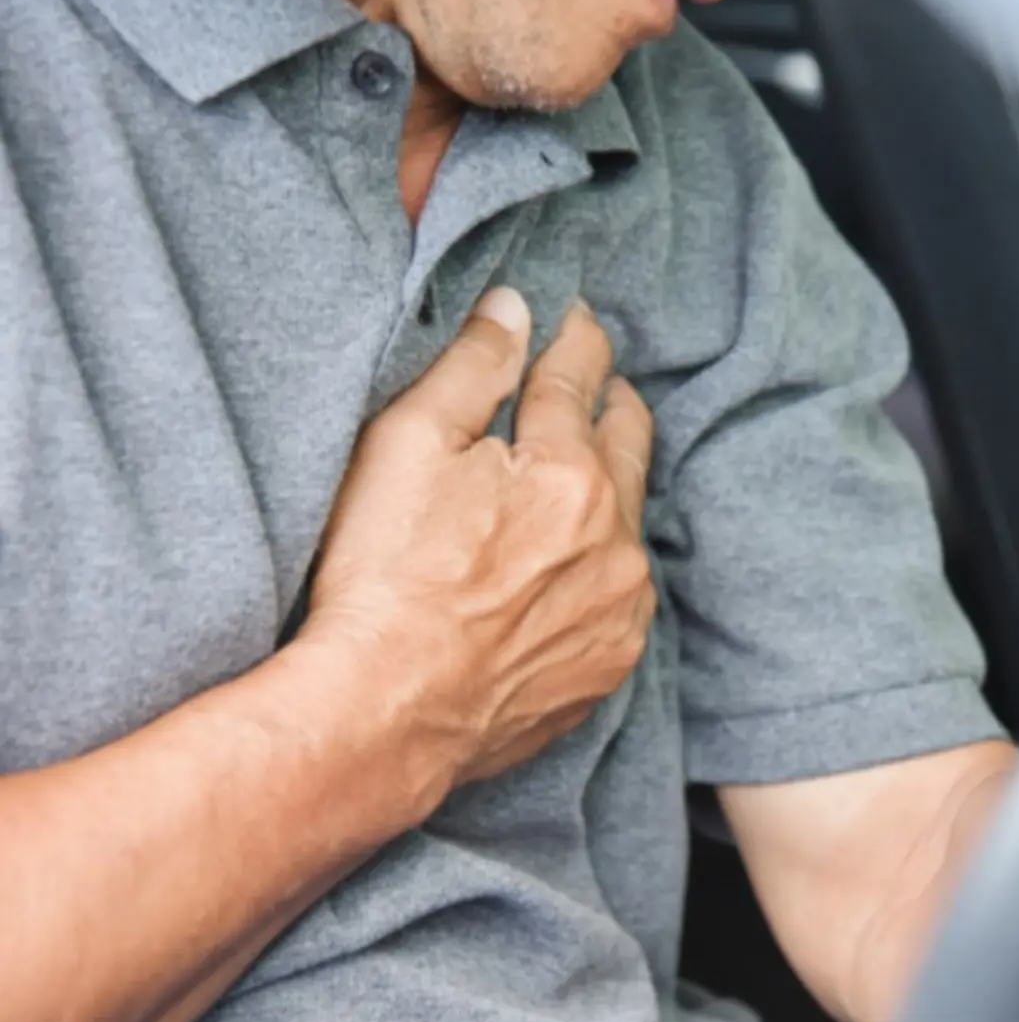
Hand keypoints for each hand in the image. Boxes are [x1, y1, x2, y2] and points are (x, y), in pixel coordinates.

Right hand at [303, 288, 655, 785]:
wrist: (383, 713)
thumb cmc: (383, 578)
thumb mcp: (407, 447)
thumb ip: (472, 368)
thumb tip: (515, 308)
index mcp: (570, 474)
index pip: (580, 380)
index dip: (576, 341)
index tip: (575, 322)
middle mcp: (616, 539)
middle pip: (630, 441)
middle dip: (612, 402)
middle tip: (595, 386)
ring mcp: (620, 608)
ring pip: (632, 519)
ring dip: (610, 487)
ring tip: (577, 477)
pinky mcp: (610, 662)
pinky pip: (623, 591)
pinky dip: (601, 563)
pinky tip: (566, 567)